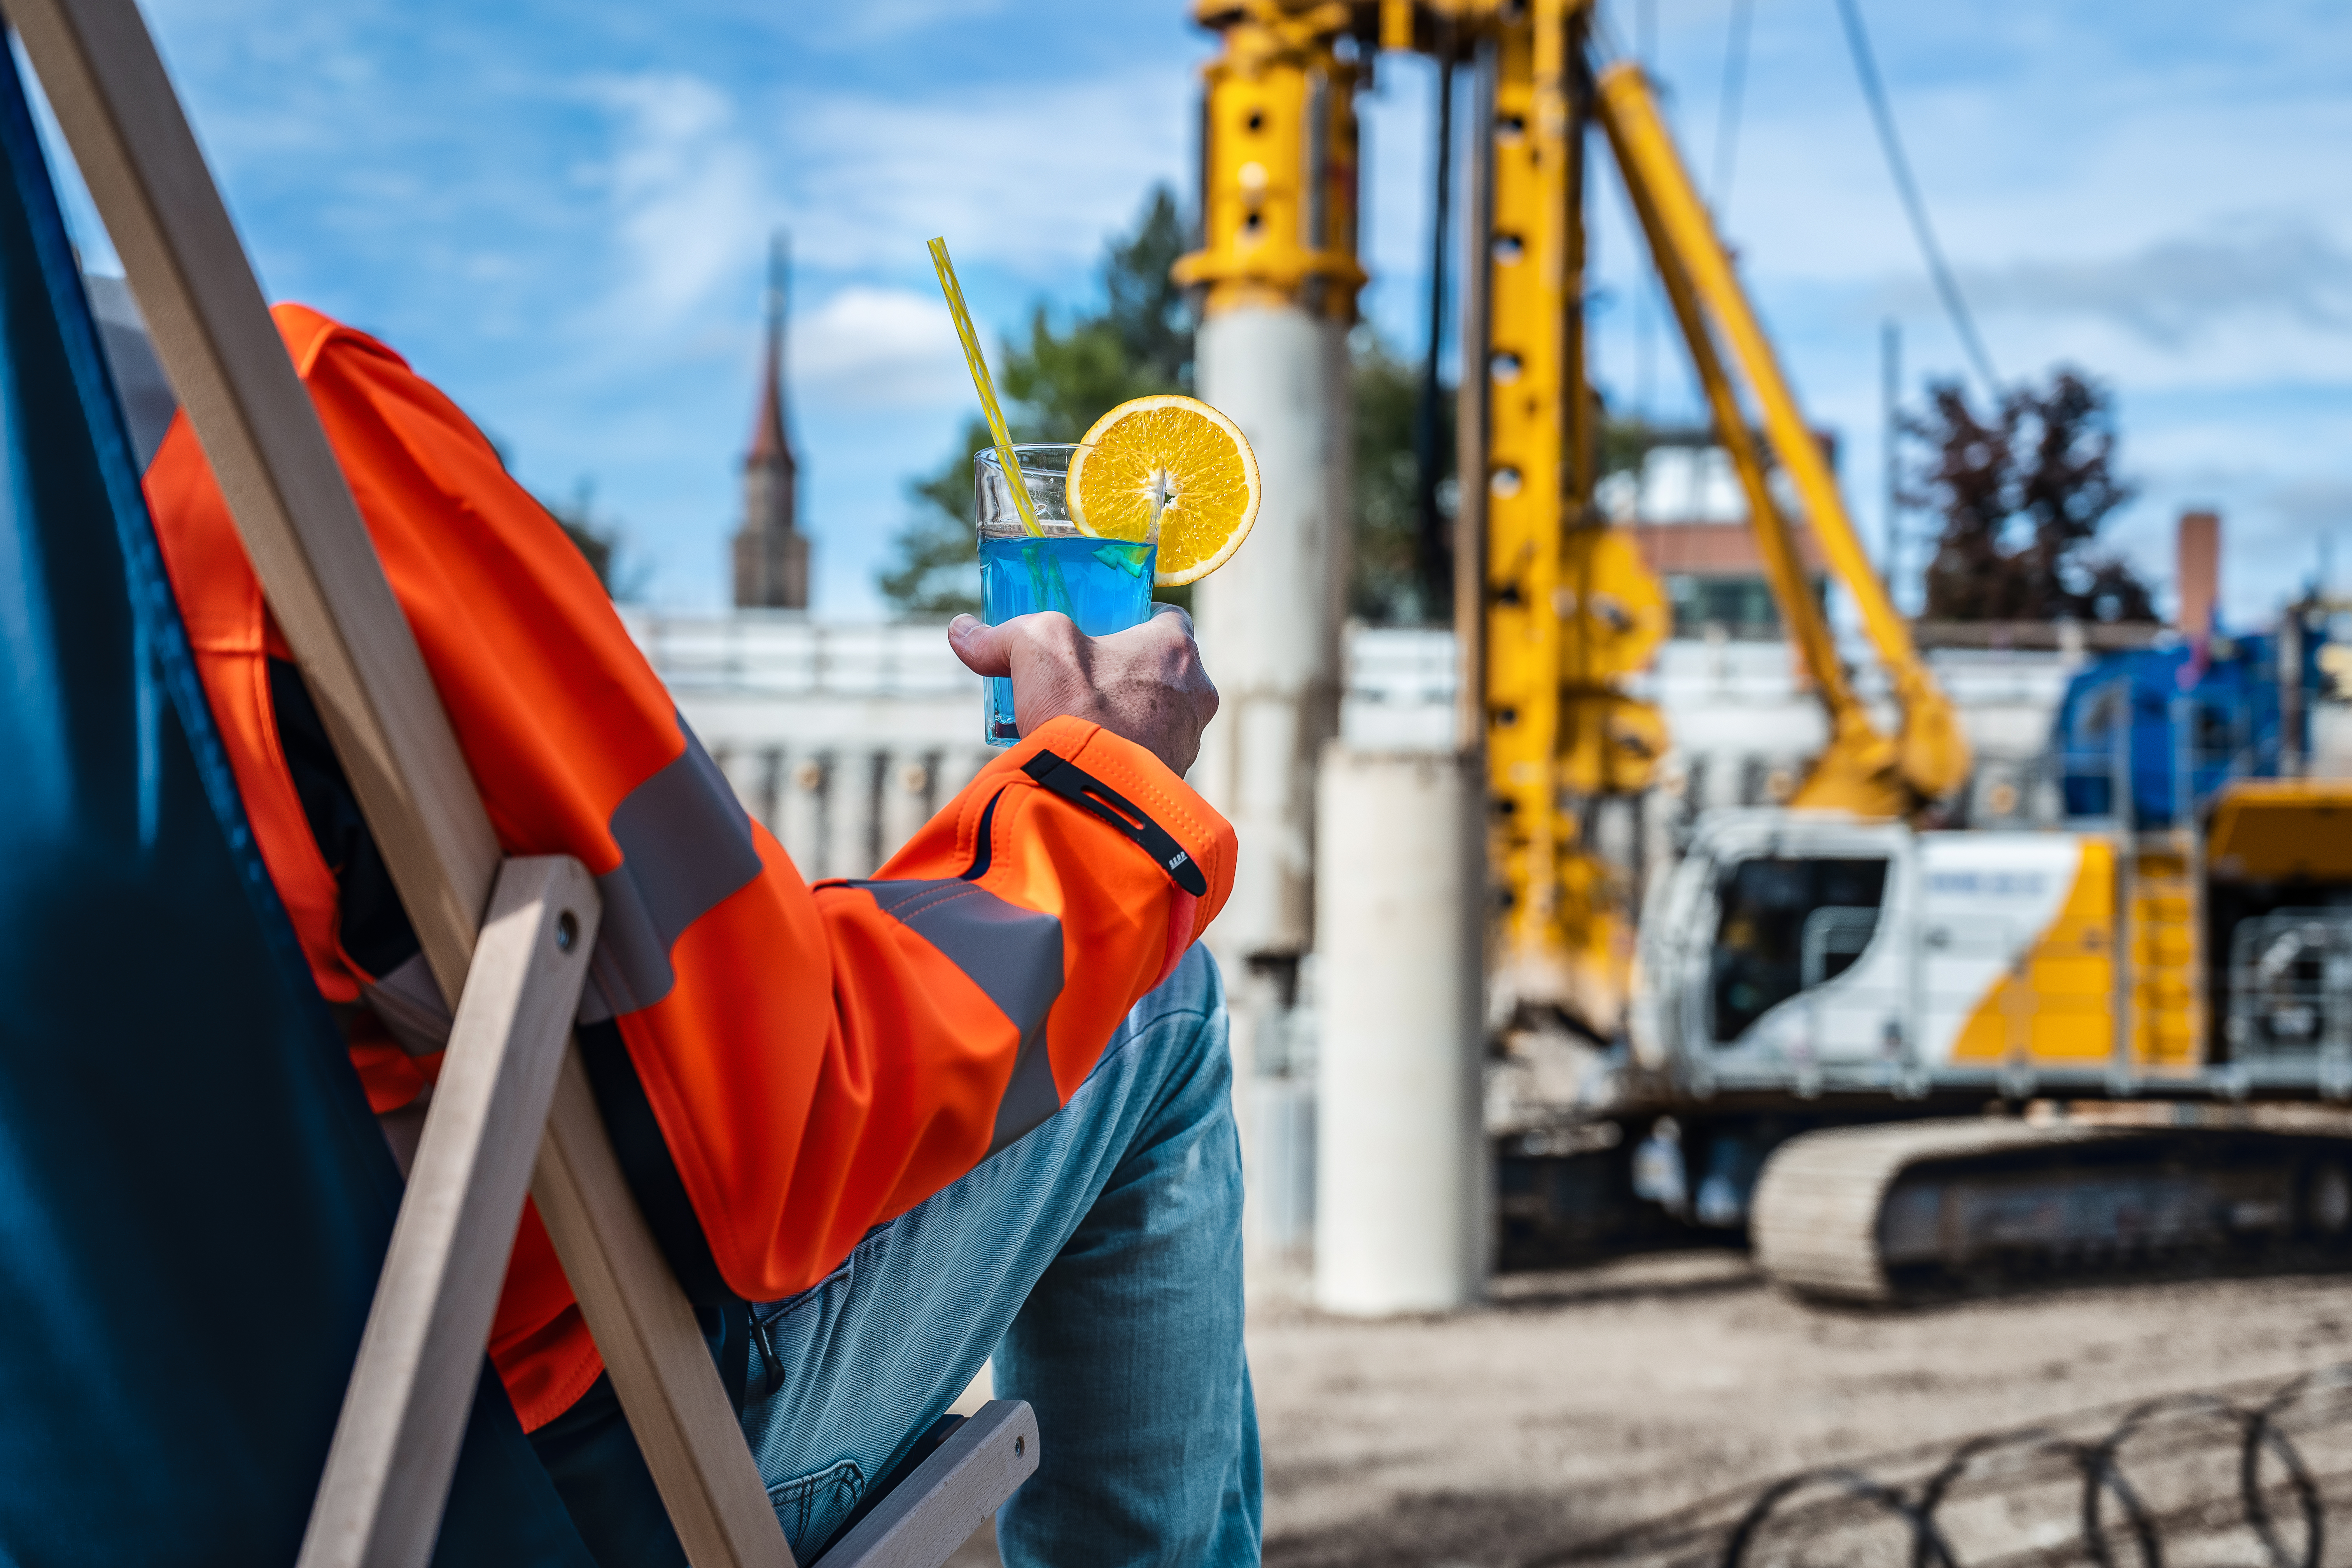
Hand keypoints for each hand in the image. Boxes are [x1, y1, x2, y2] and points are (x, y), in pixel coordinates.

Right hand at [948, 604, 1218, 776]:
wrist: (1094, 798)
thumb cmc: (1078, 709)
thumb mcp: (1033, 650)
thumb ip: (1001, 636)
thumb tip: (961, 630)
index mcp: (1176, 648)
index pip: (1168, 617)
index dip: (1132, 618)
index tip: (1101, 629)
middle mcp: (1196, 692)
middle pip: (1160, 668)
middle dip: (1121, 670)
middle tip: (1080, 677)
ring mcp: (1189, 740)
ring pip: (1156, 714)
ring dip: (1123, 713)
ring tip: (1077, 720)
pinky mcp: (1175, 779)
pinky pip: (1149, 753)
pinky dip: (1122, 750)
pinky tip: (1086, 754)